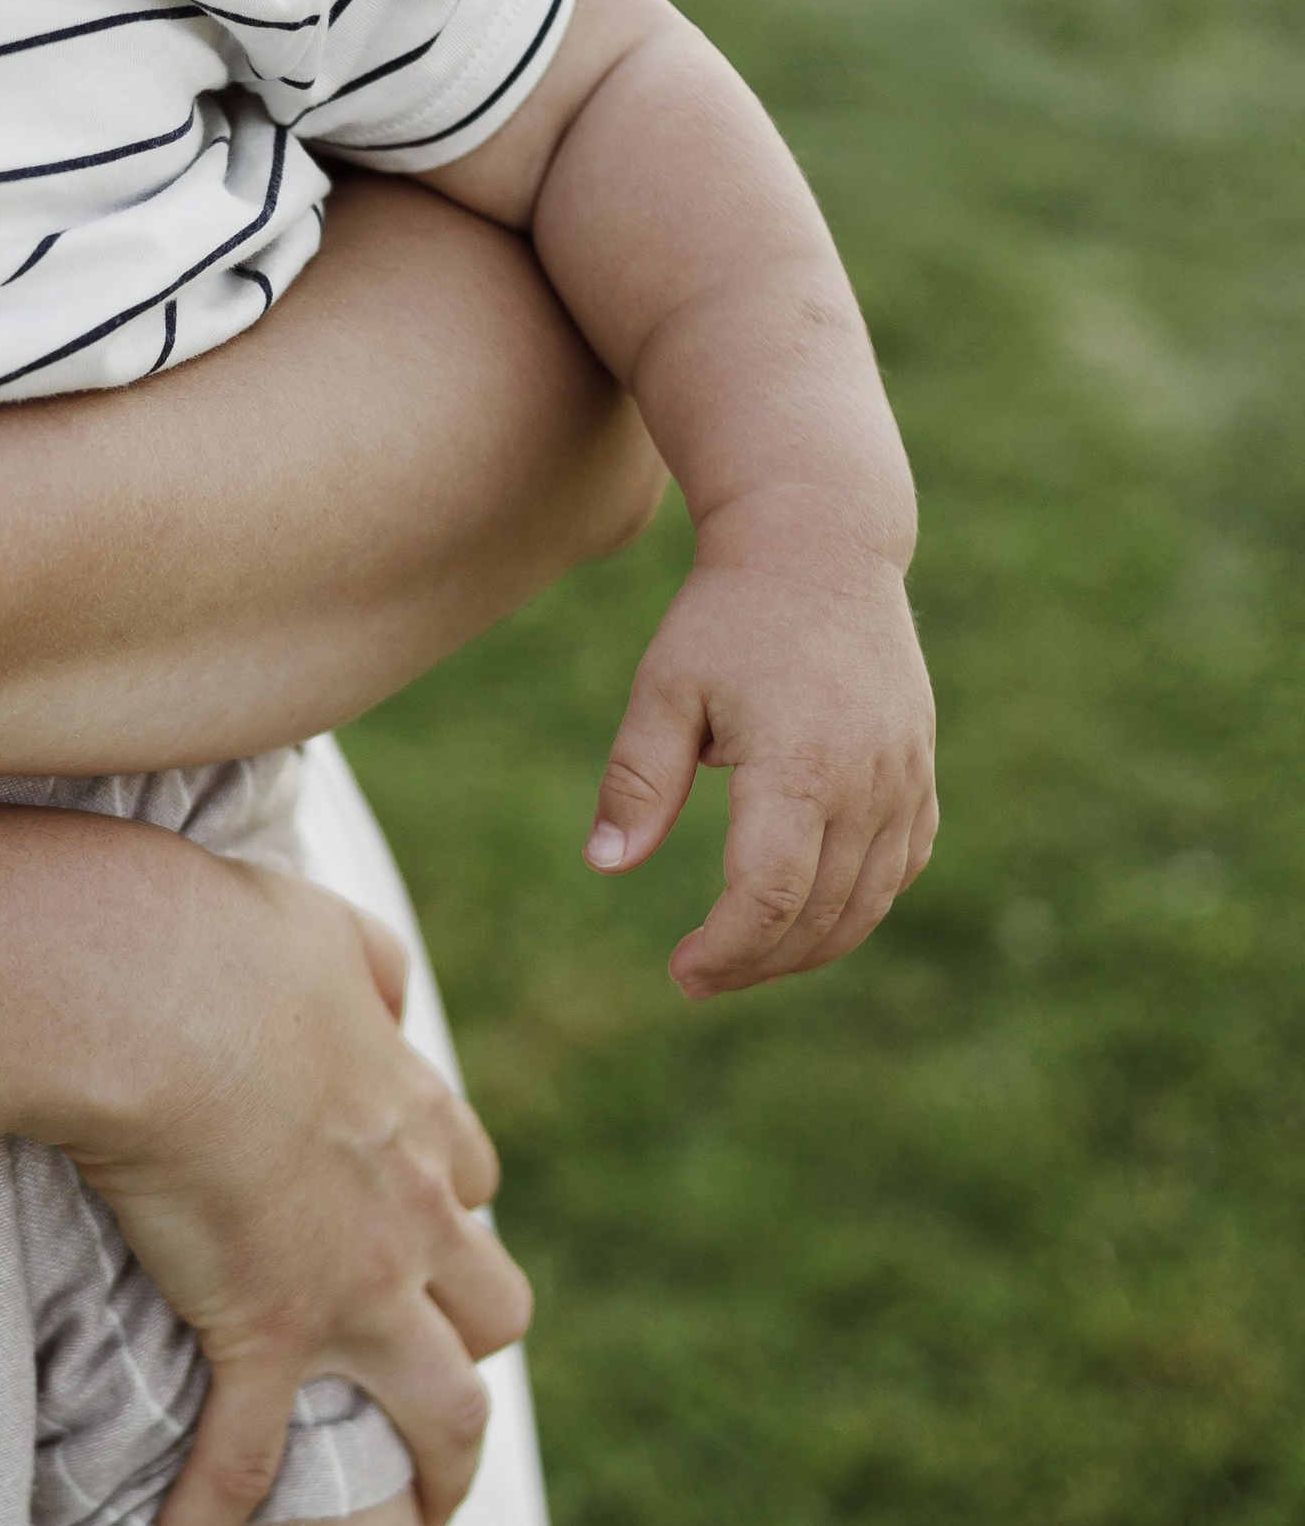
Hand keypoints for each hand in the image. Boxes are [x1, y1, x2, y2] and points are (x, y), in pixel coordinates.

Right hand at [69, 864, 531, 1525]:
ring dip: (439, 1470)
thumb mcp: (327, 928)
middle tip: (435, 1386)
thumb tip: (383, 986)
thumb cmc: (220, 942)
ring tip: (411, 1518)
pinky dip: (215, 1516)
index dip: (446, 1213)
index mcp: (416, 1116)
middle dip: (475, 1346)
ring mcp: (351, 1288)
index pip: (468, 1181)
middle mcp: (411, 1216)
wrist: (151, 995)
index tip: (408, 1237)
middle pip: (497, 1308)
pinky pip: (250, 1460)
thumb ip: (367, 960)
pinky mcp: (265, 1337)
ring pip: (449, 1410)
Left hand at [587, 501, 937, 997]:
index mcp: (801, 765)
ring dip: (806, 949)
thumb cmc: (728, 616)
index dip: (727, 949)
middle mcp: (868, 782)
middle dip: (756, 962)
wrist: (821, 547)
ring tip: (742, 959)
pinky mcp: (920, 773)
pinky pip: (900, 868)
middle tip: (697, 978)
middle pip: (820, 915)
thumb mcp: (665, 688)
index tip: (680, 970)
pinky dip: (855, 908)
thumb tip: (605, 865)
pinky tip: (804, 918)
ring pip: (867, 903)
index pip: (771, 895)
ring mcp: (905, 779)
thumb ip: (638, 781)